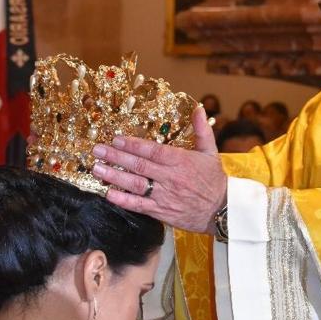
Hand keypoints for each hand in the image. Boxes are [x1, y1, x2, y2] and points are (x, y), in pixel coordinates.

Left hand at [91, 106, 226, 233]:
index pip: (152, 150)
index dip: (132, 144)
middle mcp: (170, 178)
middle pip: (139, 165)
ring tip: (97, 169)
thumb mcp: (211, 152)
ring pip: (135, 184)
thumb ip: (202, 130)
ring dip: (114, 176)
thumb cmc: (215, 180)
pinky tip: (109, 194)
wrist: (223, 210)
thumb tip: (198, 108)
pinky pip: (139, 205)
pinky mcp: (162, 211)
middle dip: (116, 156)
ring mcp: (165, 196)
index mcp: (180, 161)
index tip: (116, 139)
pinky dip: (123, 200)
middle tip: (97, 150)